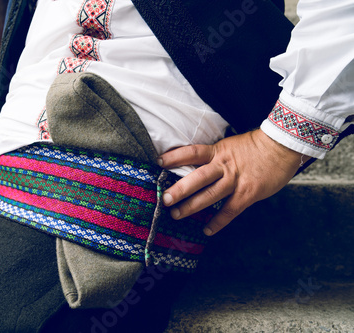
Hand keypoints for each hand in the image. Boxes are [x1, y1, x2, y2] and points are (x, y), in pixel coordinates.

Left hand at [159, 129, 308, 235]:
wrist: (282, 147)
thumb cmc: (256, 146)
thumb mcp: (230, 145)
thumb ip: (215, 156)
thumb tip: (196, 165)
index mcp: (218, 151)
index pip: (191, 152)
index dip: (174, 157)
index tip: (158, 162)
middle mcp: (223, 166)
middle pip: (196, 178)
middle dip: (178, 190)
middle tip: (163, 199)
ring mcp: (235, 180)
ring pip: (209, 196)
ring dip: (191, 207)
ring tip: (176, 215)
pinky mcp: (247, 194)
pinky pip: (229, 210)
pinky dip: (218, 222)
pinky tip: (207, 230)